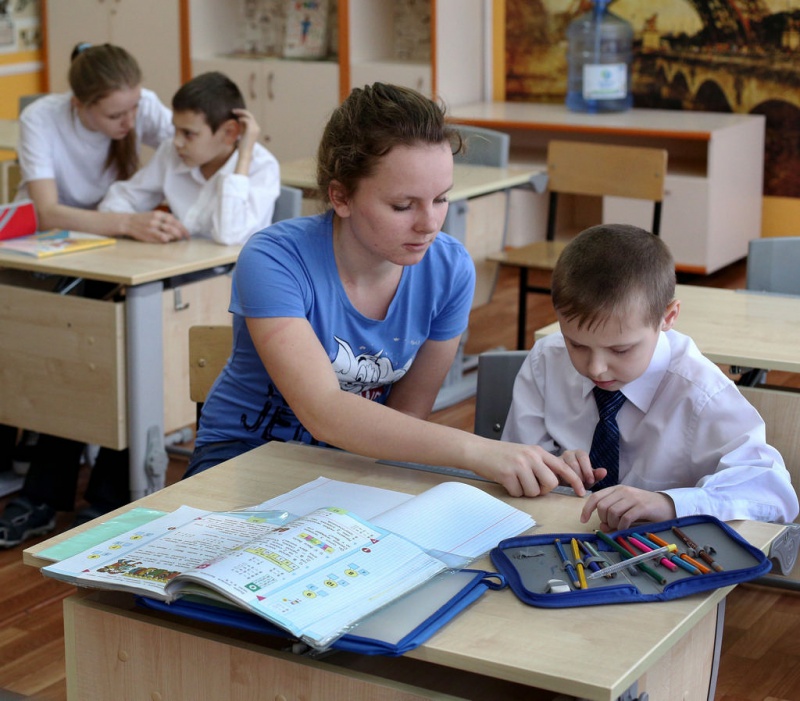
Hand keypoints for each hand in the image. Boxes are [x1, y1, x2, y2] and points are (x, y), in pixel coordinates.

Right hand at [127, 210, 189, 242]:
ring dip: (176, 236)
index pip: (174, 220)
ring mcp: (153, 226)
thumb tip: (177, 225)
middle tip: (185, 238)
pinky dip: (168, 239)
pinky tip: (167, 240)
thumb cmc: (143, 220)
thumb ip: (164, 219)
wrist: (128, 222)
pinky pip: (163, 237)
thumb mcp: (153, 215)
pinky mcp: (149, 233)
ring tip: (177, 239)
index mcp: (159, 213)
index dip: (182, 227)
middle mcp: (156, 218)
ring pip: (170, 231)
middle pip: (174, 225)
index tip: (187, 233)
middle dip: (182, 233)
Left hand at [232, 108, 260, 154]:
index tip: (236, 114)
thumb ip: (243, 128)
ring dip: (240, 113)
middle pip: (250, 115)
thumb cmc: (243, 146)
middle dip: (242, 111)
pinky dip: (241, 118)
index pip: (250, 118)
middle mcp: (257, 128)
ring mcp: (255, 128)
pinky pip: (246, 120)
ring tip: (233, 112)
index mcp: (256, 129)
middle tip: (233, 111)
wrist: (245, 153)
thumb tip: (239, 120)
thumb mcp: (243, 135)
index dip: (243, 114)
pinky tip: (237, 120)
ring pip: (249, 115)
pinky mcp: (251, 130)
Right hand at [471, 441, 590, 497]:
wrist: (478, 450)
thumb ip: (539, 464)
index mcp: (538, 451)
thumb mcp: (524, 453)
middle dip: (542, 489)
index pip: (563, 467)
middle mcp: (531, 457)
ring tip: (515, 480)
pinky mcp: (507, 474)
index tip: (581, 492)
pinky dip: (513, 492)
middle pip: (551, 483)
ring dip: (525, 491)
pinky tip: (506, 481)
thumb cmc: (501, 454)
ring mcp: (519, 465)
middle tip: (531, 485)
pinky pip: (518, 493)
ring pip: (534, 491)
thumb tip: (553, 482)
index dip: (575, 481)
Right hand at [559, 449, 606, 488]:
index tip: (590, 481)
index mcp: (579, 453)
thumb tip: (604, 471)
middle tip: (581, 486)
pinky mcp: (549, 467)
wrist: (564, 486)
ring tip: (572, 487)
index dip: (587, 469)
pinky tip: (563, 487)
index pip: (583, 456)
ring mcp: (557, 459)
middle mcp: (567, 454)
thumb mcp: (588, 479)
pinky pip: (555, 473)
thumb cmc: (579, 481)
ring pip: (563, 467)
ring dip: (569, 479)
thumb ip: (596, 475)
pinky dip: (560, 480)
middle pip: (573, 462)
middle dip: (579, 476)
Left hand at [580, 485, 675, 531]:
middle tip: (611, 525)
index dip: (587, 509)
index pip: (595, 497)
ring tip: (620, 526)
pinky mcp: (642, 507)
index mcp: (616, 489)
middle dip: (603, 519)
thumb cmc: (643, 509)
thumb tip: (602, 526)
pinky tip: (626, 528)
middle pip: (602, 506)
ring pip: (612, 512)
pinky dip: (622, 526)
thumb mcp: (625, 510)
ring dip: (613, 524)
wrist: (666, 506)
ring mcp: (632, 498)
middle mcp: (623, 491)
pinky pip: (625, 518)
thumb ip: (612, 516)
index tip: (583, 520)